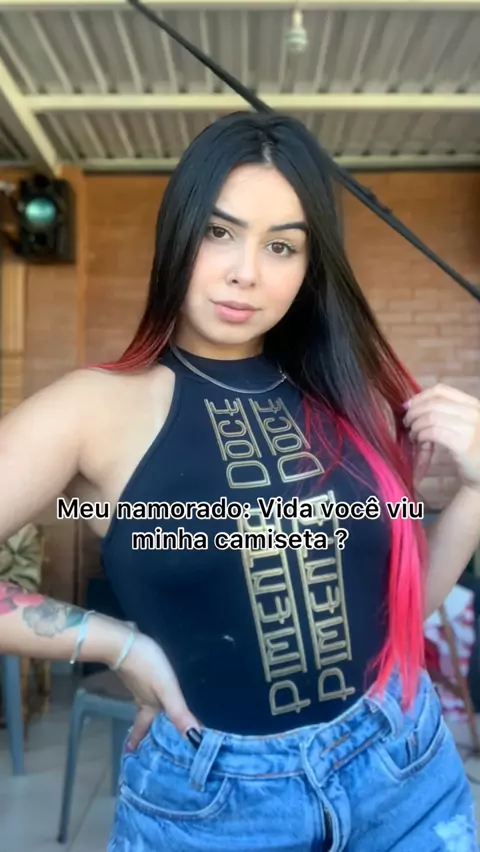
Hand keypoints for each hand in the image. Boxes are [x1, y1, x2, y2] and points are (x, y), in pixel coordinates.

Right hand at [115, 632, 200, 749]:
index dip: (137, 740)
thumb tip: (194, 739)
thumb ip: (178, 712)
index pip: (143, 728)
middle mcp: (141, 696)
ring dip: (149, 709)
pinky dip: (149, 690)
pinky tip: (153, 684)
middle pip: (143, 716)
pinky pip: (144, 685)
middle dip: (145, 727)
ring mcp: (137, 681)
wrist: (124, 641)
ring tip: (155, 712)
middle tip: (147, 736)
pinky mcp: (137, 667)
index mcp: (148, 705)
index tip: (130, 753)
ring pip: (144, 700)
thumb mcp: (166, 690)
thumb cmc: (147, 667)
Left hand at [403, 383, 479, 490]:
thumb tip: (413, 405)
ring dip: (416, 425)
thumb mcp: (463, 424)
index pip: (441, 390)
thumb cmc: (471, 449)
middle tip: (407, 422)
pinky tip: (419, 440)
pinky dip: (421, 435)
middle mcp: (473, 412)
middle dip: (414, 412)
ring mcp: (469, 427)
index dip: (420, 396)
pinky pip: (433, 432)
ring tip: (413, 434)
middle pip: (433, 403)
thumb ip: (445, 412)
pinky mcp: (463, 443)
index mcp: (472, 404)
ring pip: (431, 417)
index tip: (407, 406)